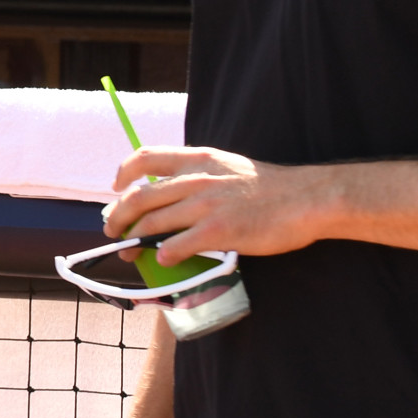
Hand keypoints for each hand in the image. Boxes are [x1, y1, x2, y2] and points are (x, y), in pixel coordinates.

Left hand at [105, 145, 331, 269]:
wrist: (305, 199)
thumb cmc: (268, 187)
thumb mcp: (227, 166)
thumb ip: (198, 174)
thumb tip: (171, 191)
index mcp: (197, 159)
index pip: (145, 157)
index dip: (123, 173)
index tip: (116, 188)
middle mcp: (195, 179)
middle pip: (138, 197)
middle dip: (117, 218)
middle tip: (112, 231)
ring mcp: (205, 206)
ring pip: (151, 223)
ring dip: (133, 242)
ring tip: (129, 253)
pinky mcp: (217, 232)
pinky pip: (175, 246)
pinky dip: (162, 256)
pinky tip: (162, 261)